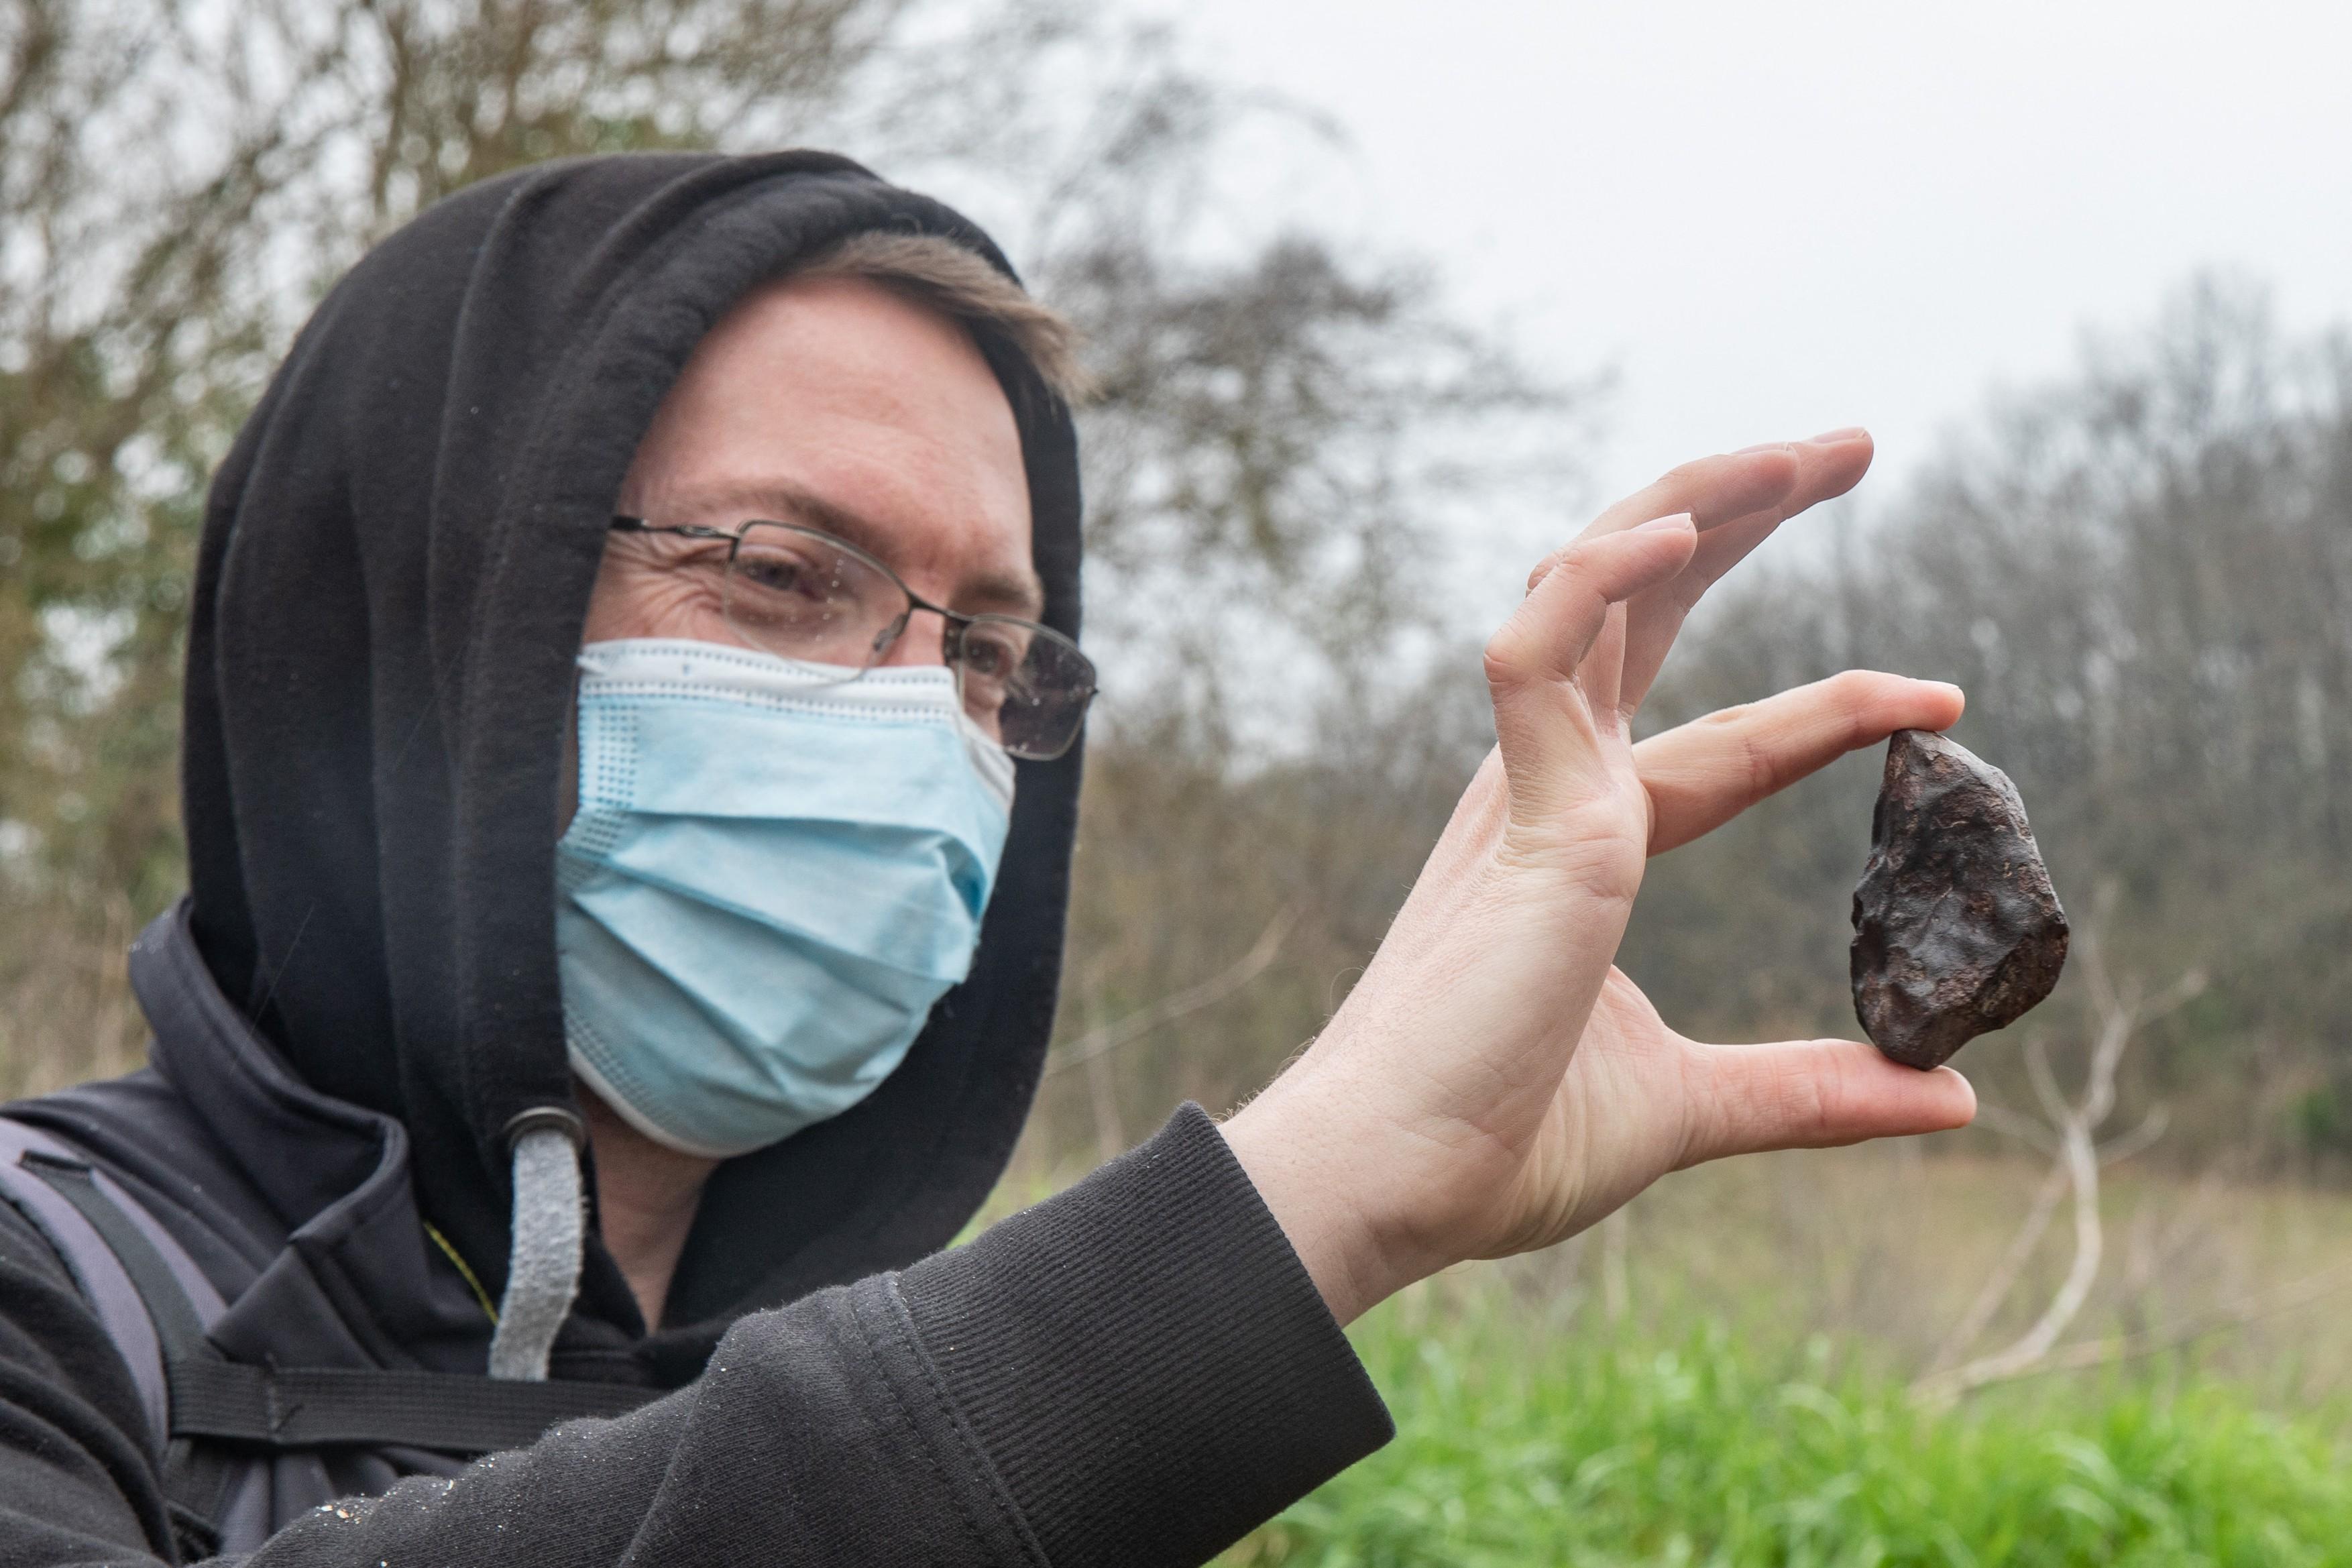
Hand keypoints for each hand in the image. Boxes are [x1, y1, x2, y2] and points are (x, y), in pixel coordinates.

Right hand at [1221, 433, 1976, 1323]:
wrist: (1401, 1188)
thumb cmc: (1499, 1144)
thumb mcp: (1691, 1105)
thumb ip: (1811, 1089)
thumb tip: (1950, 1102)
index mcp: (1576, 840)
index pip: (1720, 737)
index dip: (1829, 707)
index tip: (1944, 696)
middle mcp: (1545, 787)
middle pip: (1645, 606)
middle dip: (1744, 515)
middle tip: (1853, 444)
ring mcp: (1525, 790)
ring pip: (1594, 588)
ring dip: (1698, 505)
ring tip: (1809, 449)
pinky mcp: (1512, 811)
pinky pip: (1536, 651)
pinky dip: (1598, 580)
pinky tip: (1680, 535)